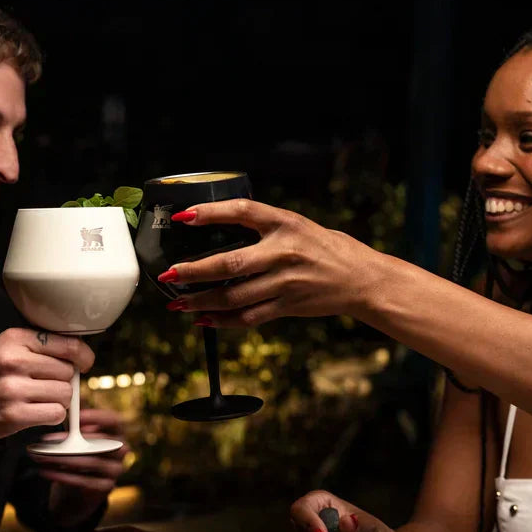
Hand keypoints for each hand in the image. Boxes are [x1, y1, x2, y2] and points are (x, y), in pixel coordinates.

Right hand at [0, 328, 93, 447]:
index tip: (83, 364)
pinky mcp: (12, 415)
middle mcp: (14, 360)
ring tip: (38, 403)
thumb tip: (74, 356)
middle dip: (64, 382)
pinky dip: (51, 417)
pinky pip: (55, 414)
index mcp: (13, 339)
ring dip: (58, 402)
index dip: (82, 357)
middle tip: (46, 389)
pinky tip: (35, 415)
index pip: (68, 344)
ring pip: (65, 394)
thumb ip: (32, 349)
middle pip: (68, 372)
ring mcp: (13, 388)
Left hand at [36, 408, 128, 526]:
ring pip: (90, 463)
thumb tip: (61, 398)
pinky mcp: (105, 488)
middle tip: (47, 440)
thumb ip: (75, 421)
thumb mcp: (78, 436)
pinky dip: (63, 476)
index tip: (78, 417)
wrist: (79, 490)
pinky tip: (46, 471)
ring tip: (41, 456)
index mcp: (117, 433)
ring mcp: (115, 470)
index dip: (98, 418)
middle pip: (100, 443)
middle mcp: (121, 451)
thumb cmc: (78, 455)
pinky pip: (84, 482)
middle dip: (72, 441)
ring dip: (63, 459)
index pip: (114, 421)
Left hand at [160, 200, 383, 327]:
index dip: (210, 212)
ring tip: (178, 303)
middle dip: (194, 270)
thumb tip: (224, 228)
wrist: (362, 279)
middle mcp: (283, 252)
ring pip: (234, 295)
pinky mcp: (287, 306)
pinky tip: (205, 319)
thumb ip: (266, 227)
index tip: (184, 217)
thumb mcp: (299, 225)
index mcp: (286, 223)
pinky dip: (223, 320)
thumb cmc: (329, 249)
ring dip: (202, 301)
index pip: (242, 211)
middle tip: (169, 274)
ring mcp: (285, 282)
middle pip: (229, 262)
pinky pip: (249, 317)